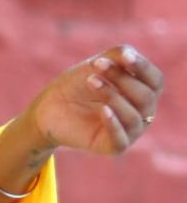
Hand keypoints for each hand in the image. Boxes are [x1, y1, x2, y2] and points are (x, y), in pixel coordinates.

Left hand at [24, 45, 163, 155]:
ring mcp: (129, 131)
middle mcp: (141, 113)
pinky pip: (120, 139)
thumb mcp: (95, 65)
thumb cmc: (76, 85)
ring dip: (112, 95)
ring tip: (91, 81)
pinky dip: (113, 123)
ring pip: (134, 117)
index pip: (155, 80)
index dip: (143, 67)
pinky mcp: (113, 146)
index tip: (124, 56)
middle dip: (122, 78)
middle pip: (146, 97)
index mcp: (141, 92)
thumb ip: (116, 56)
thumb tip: (130, 55)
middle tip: (96, 65)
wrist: (48, 108)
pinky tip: (103, 110)